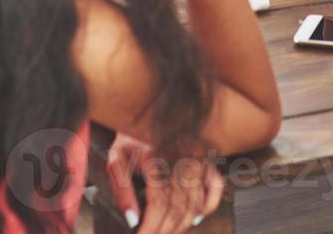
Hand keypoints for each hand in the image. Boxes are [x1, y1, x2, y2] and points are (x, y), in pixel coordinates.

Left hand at [106, 134, 223, 232]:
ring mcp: (197, 160)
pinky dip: (208, 206)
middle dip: (165, 230)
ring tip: (167, 233)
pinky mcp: (206, 159)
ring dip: (182, 225)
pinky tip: (195, 218)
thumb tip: (132, 220)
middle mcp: (181, 160)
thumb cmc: (131, 138)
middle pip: (177, 208)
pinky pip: (216, 186)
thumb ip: (122, 191)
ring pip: (195, 203)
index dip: (151, 227)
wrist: (148, 111)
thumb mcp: (116, 161)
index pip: (159, 204)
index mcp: (157, 159)